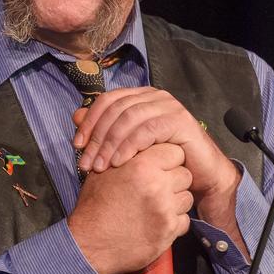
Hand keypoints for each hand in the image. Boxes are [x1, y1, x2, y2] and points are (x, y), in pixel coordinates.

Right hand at [67, 143, 193, 273]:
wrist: (90, 243)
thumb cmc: (94, 206)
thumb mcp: (103, 171)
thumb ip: (127, 155)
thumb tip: (140, 142)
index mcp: (141, 165)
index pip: (174, 151)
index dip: (167, 158)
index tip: (159, 166)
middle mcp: (157, 185)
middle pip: (185, 173)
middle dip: (174, 179)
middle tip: (158, 187)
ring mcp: (165, 209)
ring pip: (187, 197)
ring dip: (175, 201)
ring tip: (155, 205)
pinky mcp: (169, 230)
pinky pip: (184, 220)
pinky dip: (173, 221)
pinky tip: (156, 221)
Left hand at [73, 87, 239, 204]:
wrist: (198, 177)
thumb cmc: (161, 162)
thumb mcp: (127, 146)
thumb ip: (103, 130)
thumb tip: (75, 116)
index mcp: (140, 97)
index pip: (106, 100)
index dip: (89, 121)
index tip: (77, 146)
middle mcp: (154, 96)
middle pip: (115, 109)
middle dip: (96, 137)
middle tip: (86, 162)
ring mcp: (168, 106)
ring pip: (128, 118)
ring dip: (110, 143)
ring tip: (100, 166)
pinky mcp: (179, 120)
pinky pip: (147, 129)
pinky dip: (129, 146)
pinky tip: (119, 162)